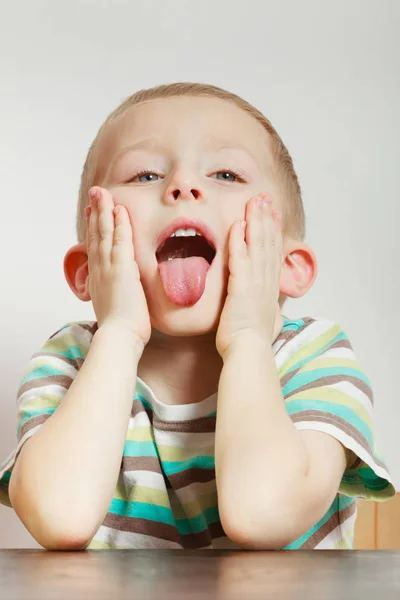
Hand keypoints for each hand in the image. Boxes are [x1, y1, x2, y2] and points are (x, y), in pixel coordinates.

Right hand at [86, 186, 150, 347]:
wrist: (119, 336)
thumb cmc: (122, 328)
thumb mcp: (114, 306)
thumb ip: (116, 293)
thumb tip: (120, 291)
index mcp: (98, 278)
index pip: (95, 248)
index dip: (94, 229)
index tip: (94, 214)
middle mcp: (99, 270)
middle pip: (96, 235)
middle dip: (96, 213)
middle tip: (95, 194)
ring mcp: (109, 268)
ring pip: (104, 233)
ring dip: (104, 211)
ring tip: (102, 193)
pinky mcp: (122, 269)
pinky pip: (121, 240)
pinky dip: (120, 224)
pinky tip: (120, 210)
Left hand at [216, 193, 282, 358]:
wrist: (249, 353)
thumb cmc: (252, 344)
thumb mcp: (268, 325)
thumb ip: (270, 315)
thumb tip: (275, 317)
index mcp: (269, 289)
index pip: (272, 255)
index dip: (273, 234)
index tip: (273, 217)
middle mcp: (266, 282)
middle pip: (268, 244)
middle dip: (266, 219)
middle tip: (265, 199)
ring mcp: (255, 283)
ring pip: (258, 246)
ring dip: (256, 222)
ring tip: (255, 202)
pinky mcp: (242, 287)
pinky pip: (240, 259)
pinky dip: (240, 241)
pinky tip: (238, 224)